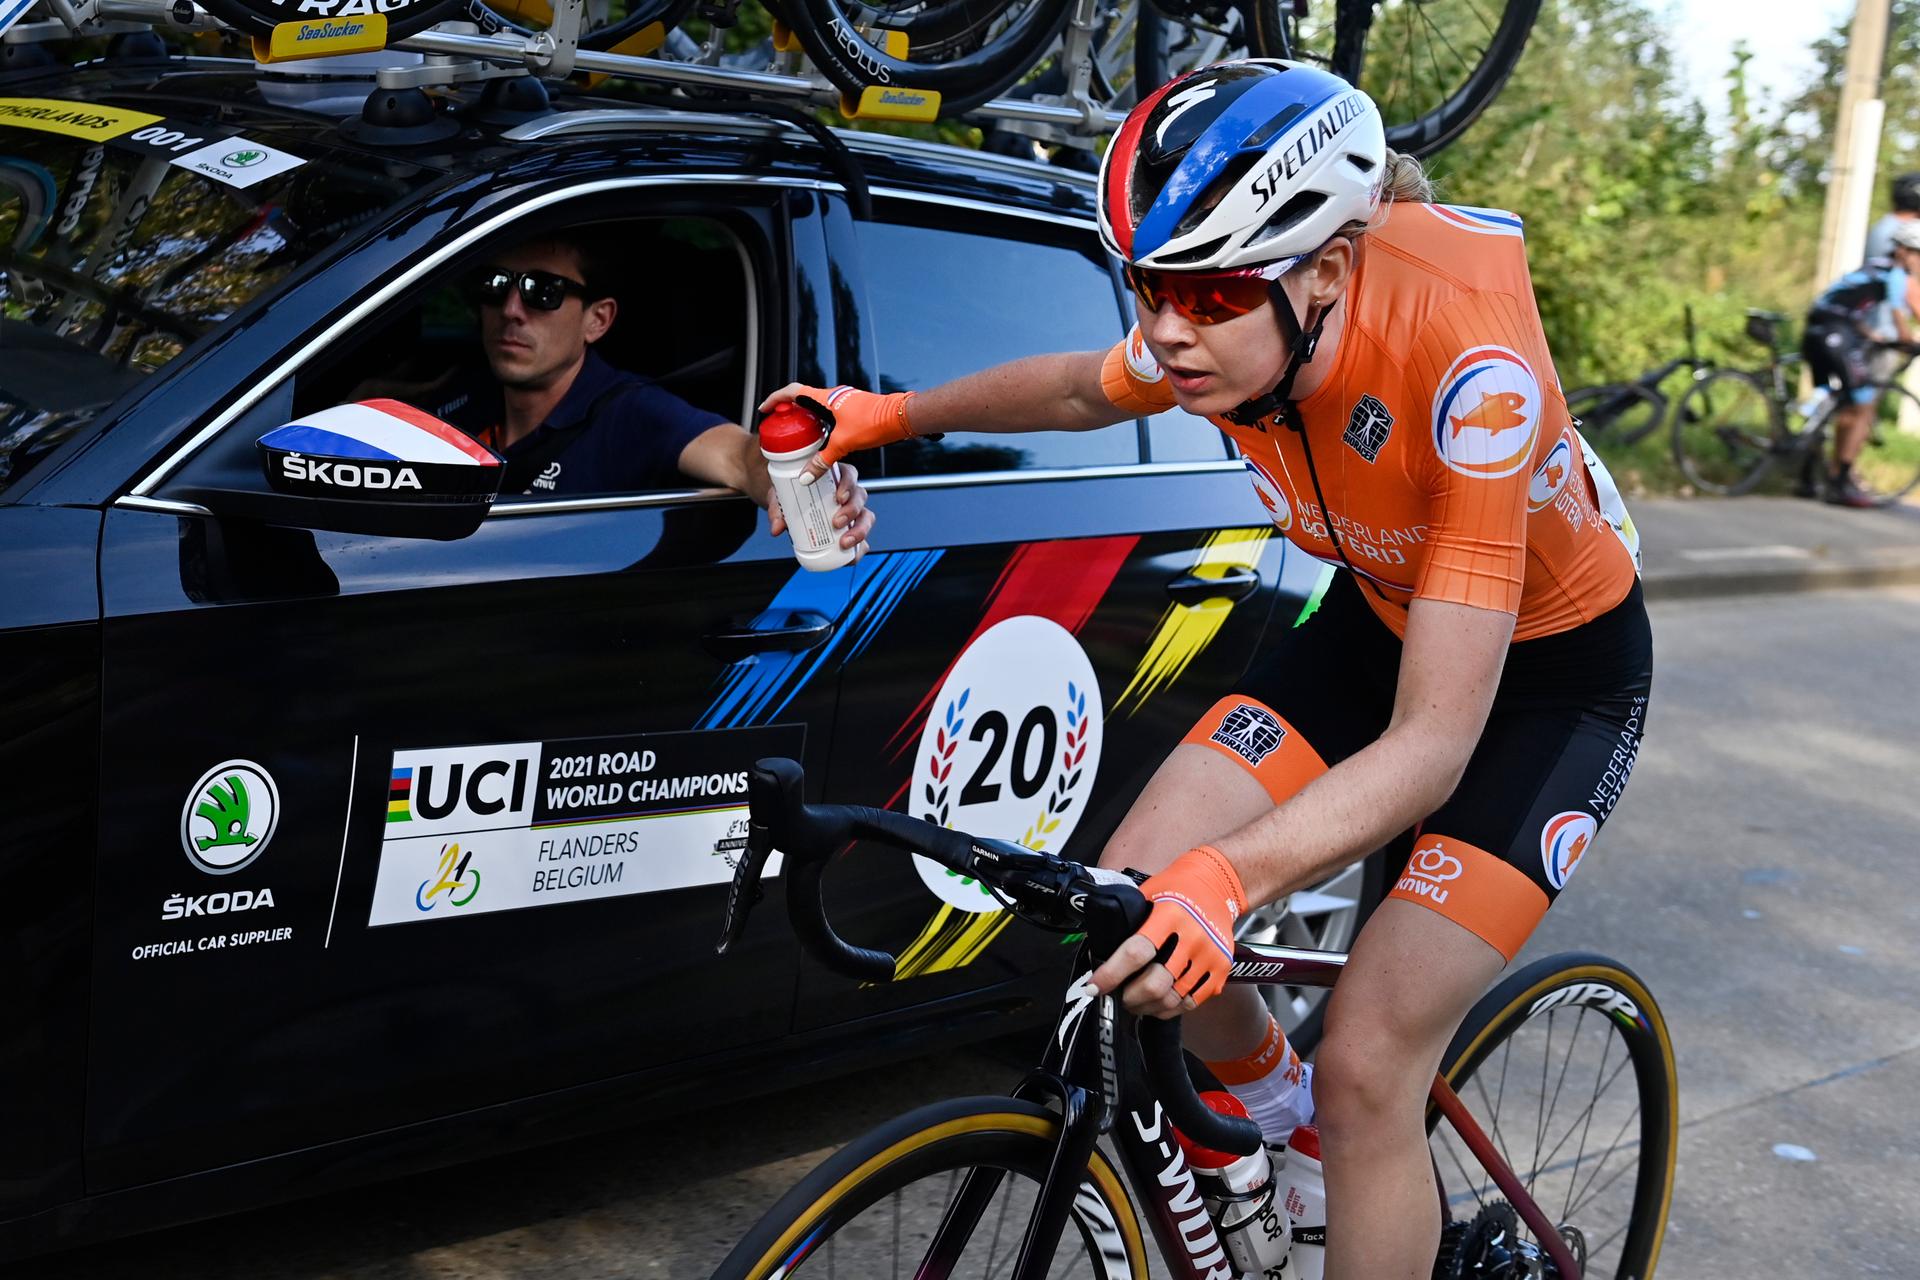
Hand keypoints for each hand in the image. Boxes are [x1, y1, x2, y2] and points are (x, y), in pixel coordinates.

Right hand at [758, 383, 915, 481]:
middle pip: (802, 397)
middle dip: (787, 408)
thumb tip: (806, 476)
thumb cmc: (875, 422)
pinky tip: (818, 437)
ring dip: (803, 415)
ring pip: (815, 405)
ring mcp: (843, 401)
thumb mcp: (844, 443)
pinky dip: (818, 421)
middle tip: (777, 422)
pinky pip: (828, 412)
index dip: (776, 399)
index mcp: (826, 397)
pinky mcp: (852, 409)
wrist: (901, 417)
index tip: (765, 409)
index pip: (792, 391)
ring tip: (794, 431)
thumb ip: (823, 459)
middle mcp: (833, 395)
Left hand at [767, 460, 873, 557]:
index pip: (849, 475)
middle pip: (860, 497)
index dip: (848, 485)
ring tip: (844, 542)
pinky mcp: (853, 530)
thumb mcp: (782, 497)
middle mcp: (848, 492)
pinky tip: (850, 556)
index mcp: (835, 477)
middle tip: (836, 522)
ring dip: (859, 531)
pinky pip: (863, 539)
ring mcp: (853, 512)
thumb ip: (779, 510)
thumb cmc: (791, 495)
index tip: (839, 497)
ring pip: (866, 517)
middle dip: (852, 511)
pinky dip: (859, 549)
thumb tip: (777, 527)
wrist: (790, 507)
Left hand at [1088, 846, 1247, 1018]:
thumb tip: (1102, 953)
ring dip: (1148, 1006)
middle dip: (1130, 997)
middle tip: (1119, 997)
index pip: (1136, 952)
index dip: (1112, 974)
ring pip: (1173, 999)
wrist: (1217, 883)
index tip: (1095, 987)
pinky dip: (1171, 1009)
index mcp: (1170, 914)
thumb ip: (1130, 920)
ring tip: (1137, 1002)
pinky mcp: (1221, 970)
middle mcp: (1193, 936)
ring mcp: (1210, 955)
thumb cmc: (1176, 887)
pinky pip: (1192, 1002)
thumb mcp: (1149, 892)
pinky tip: (1158, 1004)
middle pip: (1155, 983)